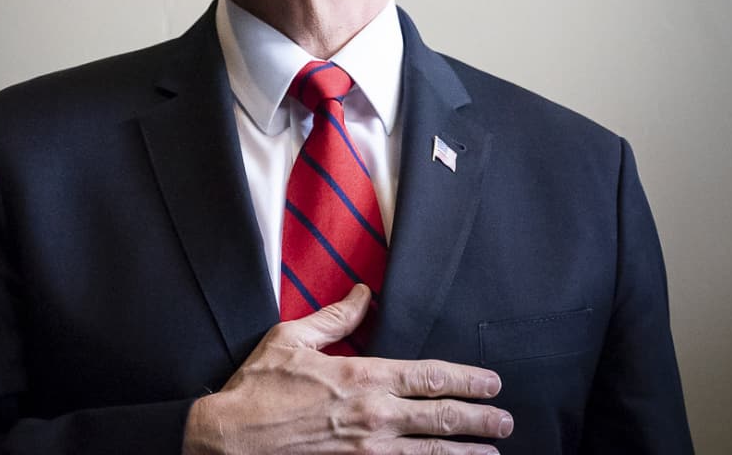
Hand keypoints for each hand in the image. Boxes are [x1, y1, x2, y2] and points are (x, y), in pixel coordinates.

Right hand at [182, 284, 512, 453]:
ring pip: (429, 454)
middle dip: (479, 419)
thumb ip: (335, 318)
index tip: (491, 383)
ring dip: (466, 454)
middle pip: (441, 418)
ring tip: (492, 454)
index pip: (428, 376)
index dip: (466, 380)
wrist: (226, 441)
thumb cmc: (256, 389)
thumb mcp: (291, 339)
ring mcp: (365, 453)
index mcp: (360, 377)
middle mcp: (372, 417)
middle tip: (505, 420)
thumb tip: (363, 293)